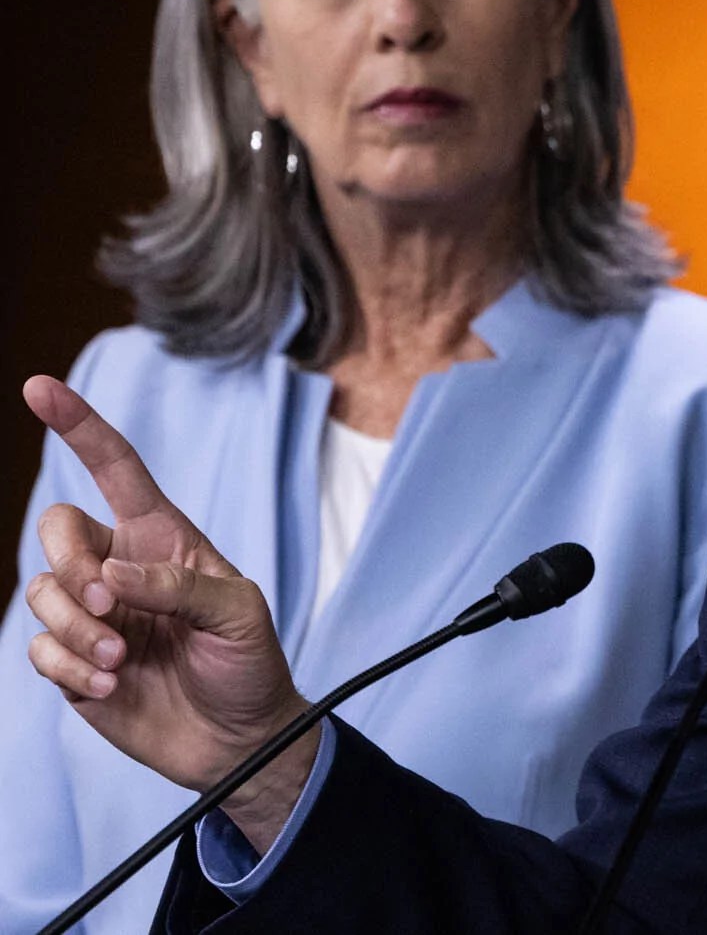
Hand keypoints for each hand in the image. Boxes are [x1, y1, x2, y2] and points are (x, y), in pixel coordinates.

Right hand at [21, 375, 315, 848]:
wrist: (239, 739)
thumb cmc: (249, 663)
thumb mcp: (239, 614)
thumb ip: (179, 585)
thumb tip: (113, 574)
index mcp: (164, 538)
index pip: (116, 468)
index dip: (80, 426)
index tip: (40, 386)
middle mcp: (120, 567)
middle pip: (57, 529)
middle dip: (72, 566)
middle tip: (111, 608)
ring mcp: (93, 614)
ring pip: (41, 592)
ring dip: (74, 628)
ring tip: (120, 660)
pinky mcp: (72, 661)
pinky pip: (38, 648)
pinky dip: (67, 665)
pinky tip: (108, 684)